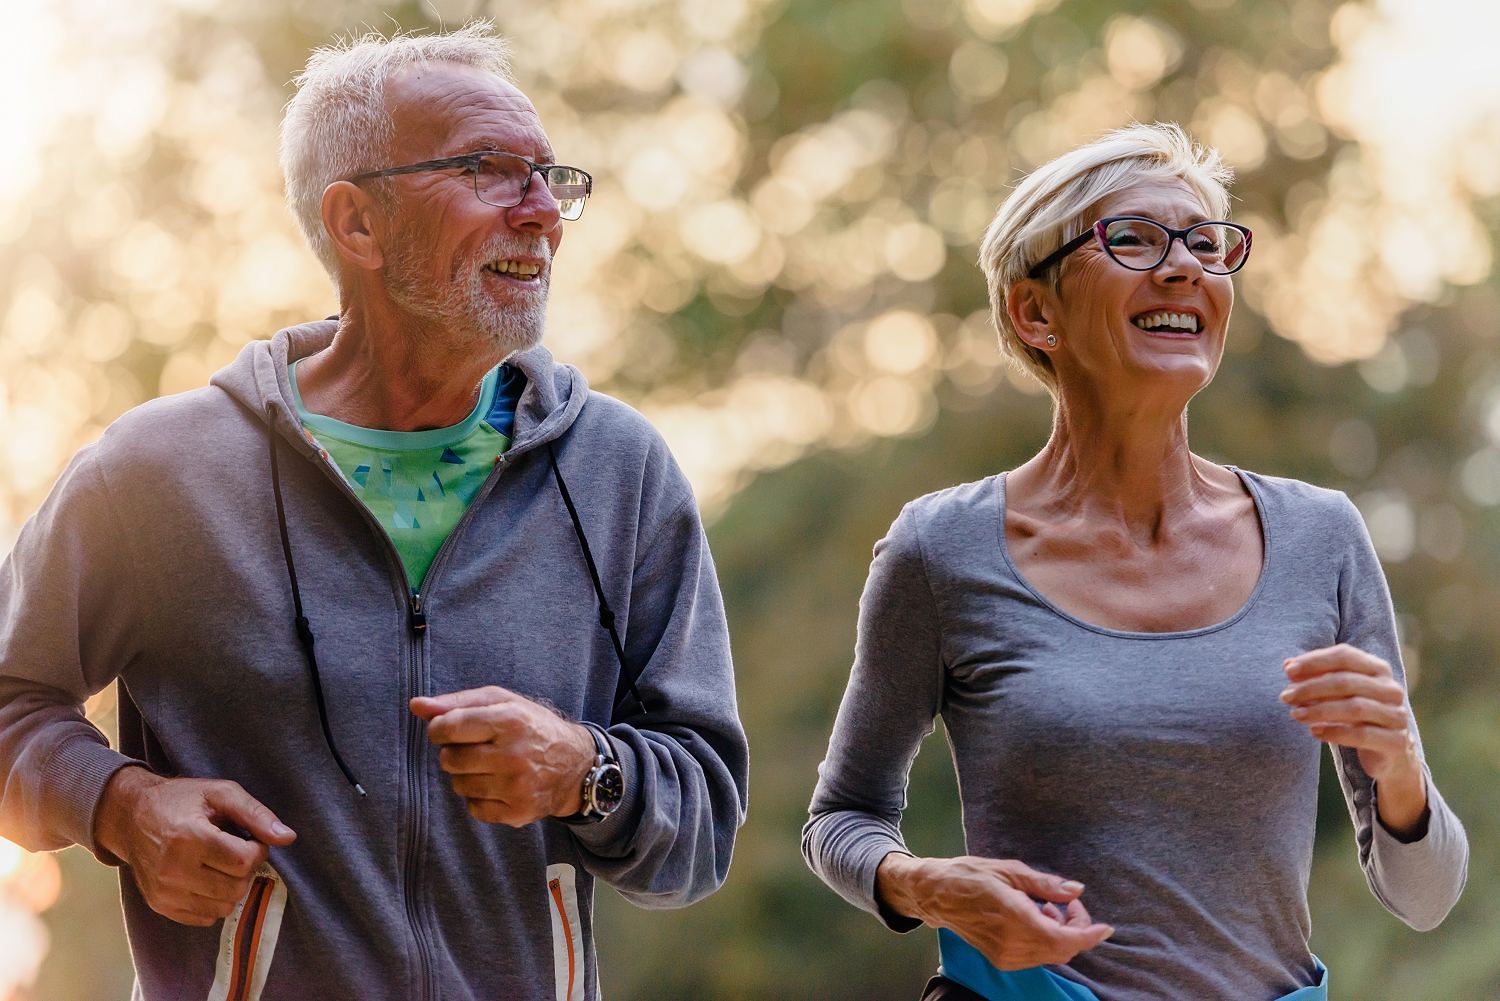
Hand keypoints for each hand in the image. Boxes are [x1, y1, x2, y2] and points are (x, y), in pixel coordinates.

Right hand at [93, 766, 295, 926]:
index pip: (243, 861)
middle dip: (245, 869)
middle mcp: (172, 869)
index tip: (250, 839)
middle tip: (235, 851)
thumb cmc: (181, 800)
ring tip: (219, 864)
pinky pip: (204, 917)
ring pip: (223, 907)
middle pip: (236, 887)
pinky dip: (214, 901)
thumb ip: (257, 814)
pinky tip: (206, 878)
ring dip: (232, 887)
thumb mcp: (221, 793)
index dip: (257, 850)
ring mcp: (164, 892)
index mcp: (188, 837)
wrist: (130, 816)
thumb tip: (288, 837)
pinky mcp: (160, 905)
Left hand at [410, 686, 595, 826]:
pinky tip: (498, 785)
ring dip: (467, 775)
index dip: (438, 729)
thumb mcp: (501, 702)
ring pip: (459, 785)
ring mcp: (516, 787)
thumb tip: (416, 706)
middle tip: (476, 748)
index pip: (449, 727)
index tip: (446, 730)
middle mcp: (514, 755)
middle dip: (454, 753)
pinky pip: (473, 808)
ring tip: (490, 766)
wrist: (575, 764)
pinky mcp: (518, 812)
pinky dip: (479, 797)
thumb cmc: (531, 727)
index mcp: (510, 720)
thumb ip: (457, 702)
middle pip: (450, 760)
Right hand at [875, 853, 1112, 969]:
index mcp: (1016, 920)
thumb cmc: (969, 876)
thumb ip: (1045, 884)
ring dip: (1060, 934)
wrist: (936, 894)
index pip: (1064, 940)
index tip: (1106, 926)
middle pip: (1062, 949)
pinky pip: (1036, 956)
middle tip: (1067, 902)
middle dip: (1075, 929)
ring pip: (1051, 954)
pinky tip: (1034, 916)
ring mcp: (1006, 956)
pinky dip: (1045, 939)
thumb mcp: (1009, 870)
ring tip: (1045, 905)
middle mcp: (1012, 945)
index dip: (1089, 935)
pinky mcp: (1001, 959)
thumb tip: (1076, 890)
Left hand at [1282, 643, 1427, 833]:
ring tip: (1295, 714)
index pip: (1345, 656)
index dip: (1315, 661)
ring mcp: (1396, 715)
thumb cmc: (1357, 716)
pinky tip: (1314, 732)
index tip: (1288, 671)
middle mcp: (1391, 689)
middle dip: (1311, 687)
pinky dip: (1334, 732)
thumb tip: (1288, 665)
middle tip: (1286, 696)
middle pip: (1346, 681)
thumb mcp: (1336, 694)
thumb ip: (1315, 677)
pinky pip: (1362, 734)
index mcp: (1378, 669)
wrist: (1388, 753)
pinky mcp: (1395, 741)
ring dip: (1319, 710)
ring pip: (1354, 708)